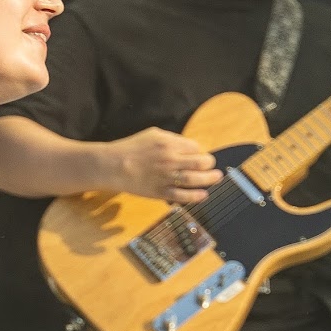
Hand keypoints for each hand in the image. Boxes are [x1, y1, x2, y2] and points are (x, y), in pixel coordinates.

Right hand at [105, 128, 220, 202]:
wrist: (114, 165)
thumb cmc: (132, 148)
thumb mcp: (153, 134)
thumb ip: (173, 139)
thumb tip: (190, 146)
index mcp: (169, 143)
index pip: (195, 148)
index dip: (200, 152)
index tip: (201, 156)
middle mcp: (171, 160)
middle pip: (200, 162)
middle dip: (210, 164)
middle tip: (213, 167)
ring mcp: (166, 177)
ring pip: (195, 179)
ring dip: (209, 179)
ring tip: (216, 178)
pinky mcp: (160, 192)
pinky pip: (182, 196)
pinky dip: (195, 196)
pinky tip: (203, 195)